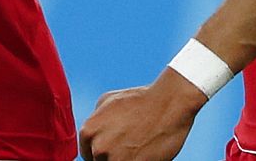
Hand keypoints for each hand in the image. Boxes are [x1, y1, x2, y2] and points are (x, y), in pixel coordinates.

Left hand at [78, 70, 206, 160]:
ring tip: (136, 149)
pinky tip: (144, 153)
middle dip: (111, 157)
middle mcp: (99, 148)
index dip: (99, 154)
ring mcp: (117, 160)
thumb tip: (92, 135)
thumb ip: (94, 120)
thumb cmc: (139, 100)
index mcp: (88, 131)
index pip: (87, 155)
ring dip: (124, 160)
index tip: (111, 150)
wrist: (168, 105)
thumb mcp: (106, 101)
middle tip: (126, 147)